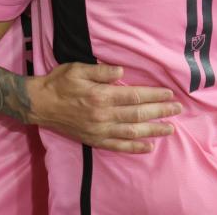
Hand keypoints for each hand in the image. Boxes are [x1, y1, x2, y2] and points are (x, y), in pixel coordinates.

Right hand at [27, 63, 181, 153]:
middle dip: (160, 111)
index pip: (134, 96)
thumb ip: (101, 71)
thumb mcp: (78, 69)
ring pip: (132, 132)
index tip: (169, 93)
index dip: (153, 95)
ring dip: (153, 130)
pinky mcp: (94, 140)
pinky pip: (117, 146)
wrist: (39, 104)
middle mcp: (102, 115)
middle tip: (177, 109)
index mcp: (101, 95)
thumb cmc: (59, 82)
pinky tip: (148, 147)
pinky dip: (134, 147)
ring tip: (170, 128)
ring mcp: (99, 130)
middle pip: (138, 114)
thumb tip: (122, 71)